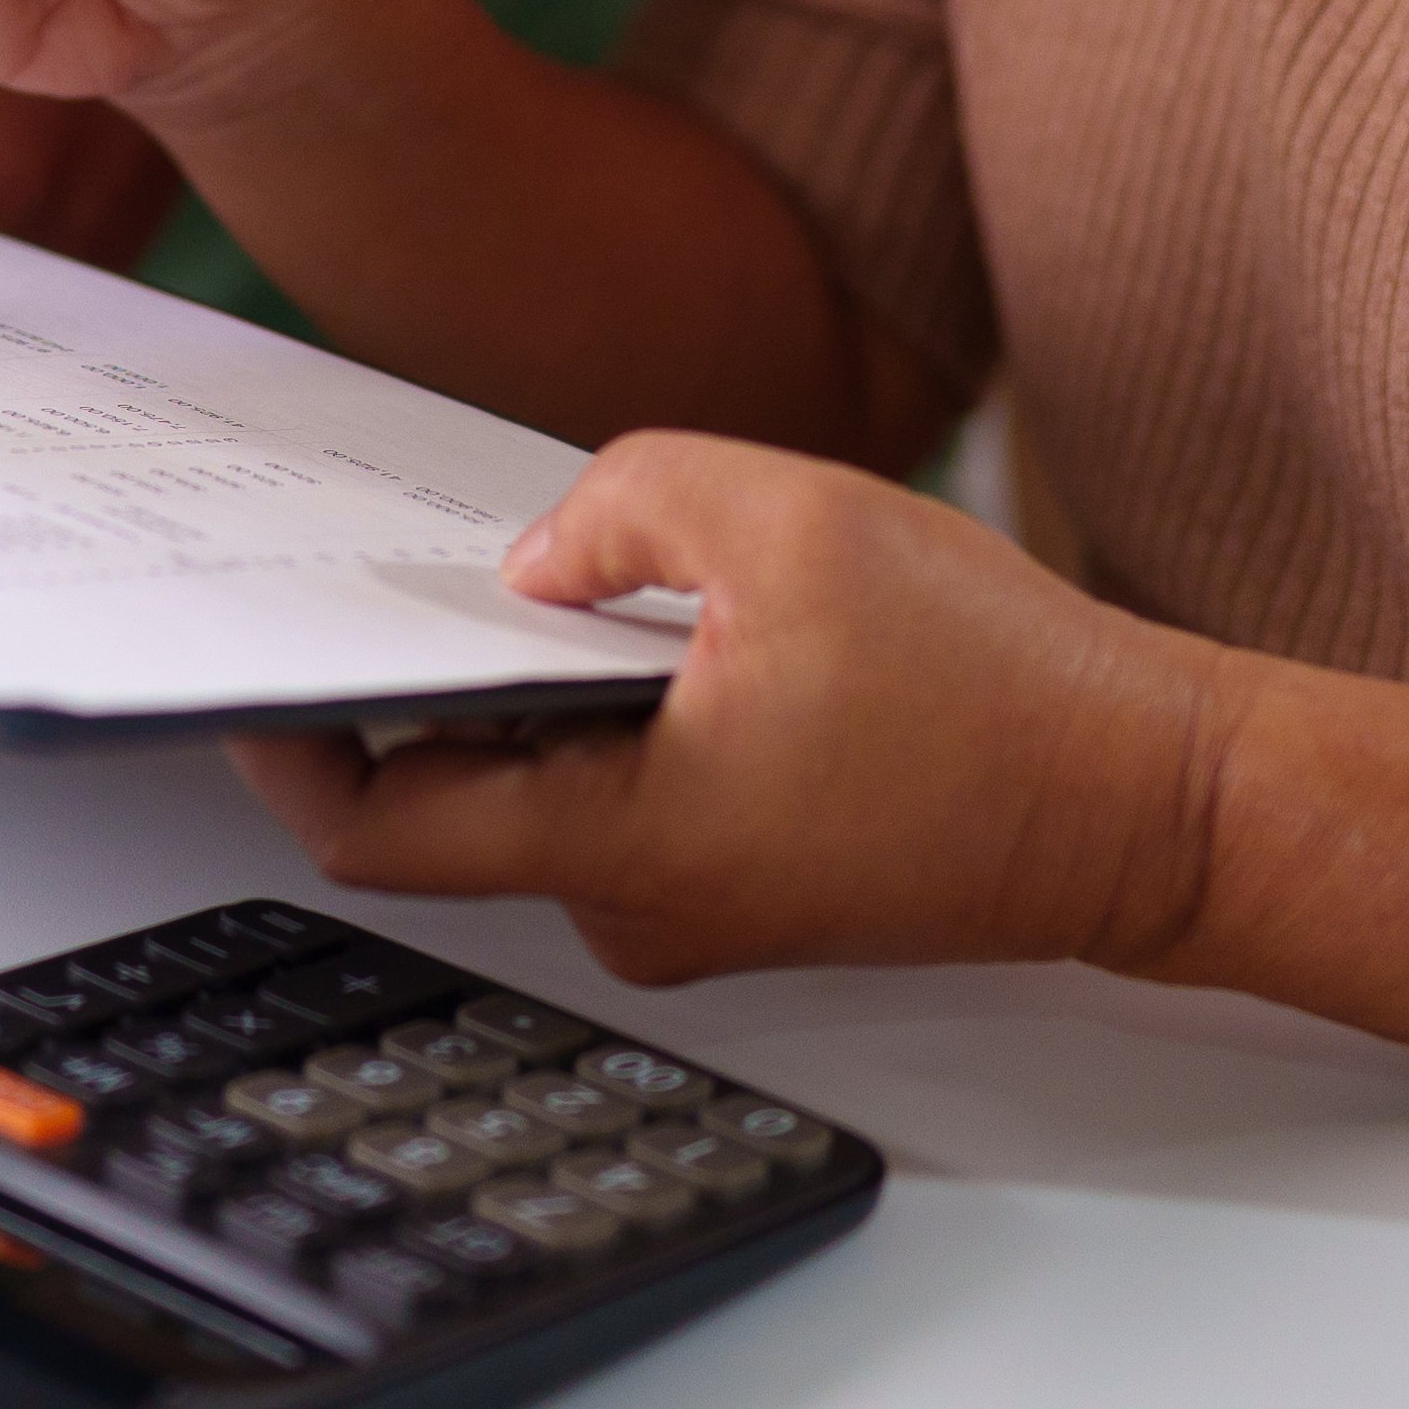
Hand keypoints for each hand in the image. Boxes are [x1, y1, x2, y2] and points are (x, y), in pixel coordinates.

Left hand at [233, 434, 1254, 990]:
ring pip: (557, 789)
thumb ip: (624, 503)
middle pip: (463, 799)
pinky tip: (666, 620)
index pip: (382, 826)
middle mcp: (647, 904)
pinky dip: (622, 709)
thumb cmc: (1005, 686)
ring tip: (558, 570)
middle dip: (423, 683)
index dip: (291, 747)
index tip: (253, 666)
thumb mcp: (792, 519)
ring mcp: (706, 906)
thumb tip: (536, 559)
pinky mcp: (763, 882)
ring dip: (539, 686)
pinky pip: (641, 792)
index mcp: (626, 841)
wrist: (1155, 802)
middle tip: (399, 568)